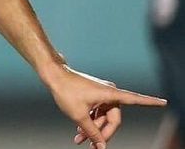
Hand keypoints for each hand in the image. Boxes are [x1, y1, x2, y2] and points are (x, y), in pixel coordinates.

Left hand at [46, 65, 165, 148]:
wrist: (53, 76)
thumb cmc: (66, 91)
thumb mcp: (79, 116)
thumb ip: (92, 132)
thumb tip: (101, 146)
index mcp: (111, 94)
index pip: (136, 99)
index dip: (151, 102)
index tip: (164, 102)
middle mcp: (110, 93)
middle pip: (113, 119)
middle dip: (102, 133)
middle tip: (91, 145)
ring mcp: (102, 94)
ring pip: (103, 117)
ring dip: (93, 128)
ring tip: (79, 139)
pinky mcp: (94, 96)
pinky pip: (97, 112)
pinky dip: (90, 121)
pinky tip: (80, 131)